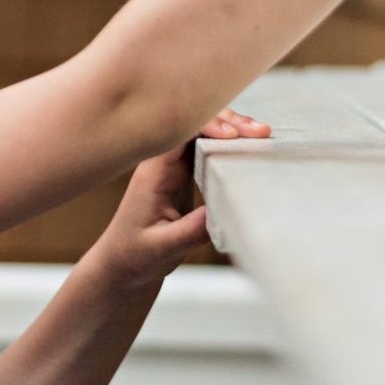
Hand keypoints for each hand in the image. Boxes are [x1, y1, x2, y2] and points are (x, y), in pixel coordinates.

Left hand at [87, 110, 268, 289]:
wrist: (122, 262)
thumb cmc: (135, 254)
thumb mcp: (163, 247)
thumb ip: (192, 230)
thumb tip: (225, 208)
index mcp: (154, 173)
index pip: (178, 134)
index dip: (207, 126)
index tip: (234, 135)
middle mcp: (162, 163)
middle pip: (194, 125)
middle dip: (227, 123)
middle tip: (261, 132)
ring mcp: (173, 167)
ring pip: (203, 133)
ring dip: (231, 130)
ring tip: (262, 134)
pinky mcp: (184, 174)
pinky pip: (206, 148)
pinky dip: (228, 144)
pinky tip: (249, 145)